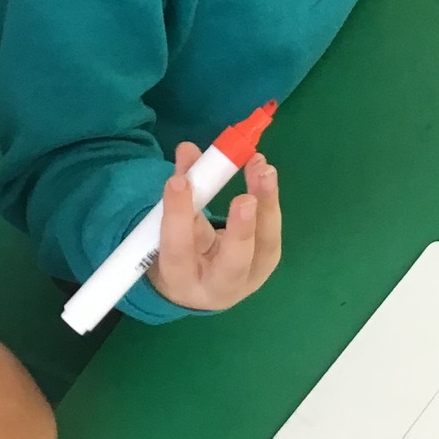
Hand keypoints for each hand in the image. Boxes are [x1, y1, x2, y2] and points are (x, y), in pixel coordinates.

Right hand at [149, 147, 280, 312]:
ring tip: (263, 169)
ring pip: (264, 247)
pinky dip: (269, 202)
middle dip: (241, 230)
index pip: (178, 252)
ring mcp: (249, 278)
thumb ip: (178, 193)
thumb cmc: (179, 254)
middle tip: (244, 198)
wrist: (201, 287)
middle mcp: (218, 288)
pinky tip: (264, 173)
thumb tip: (188, 150)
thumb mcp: (166, 231)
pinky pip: (271, 233)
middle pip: (233, 263)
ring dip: (266, 204)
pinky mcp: (267, 263)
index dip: (178, 217)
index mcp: (181, 281)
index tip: (179, 181)